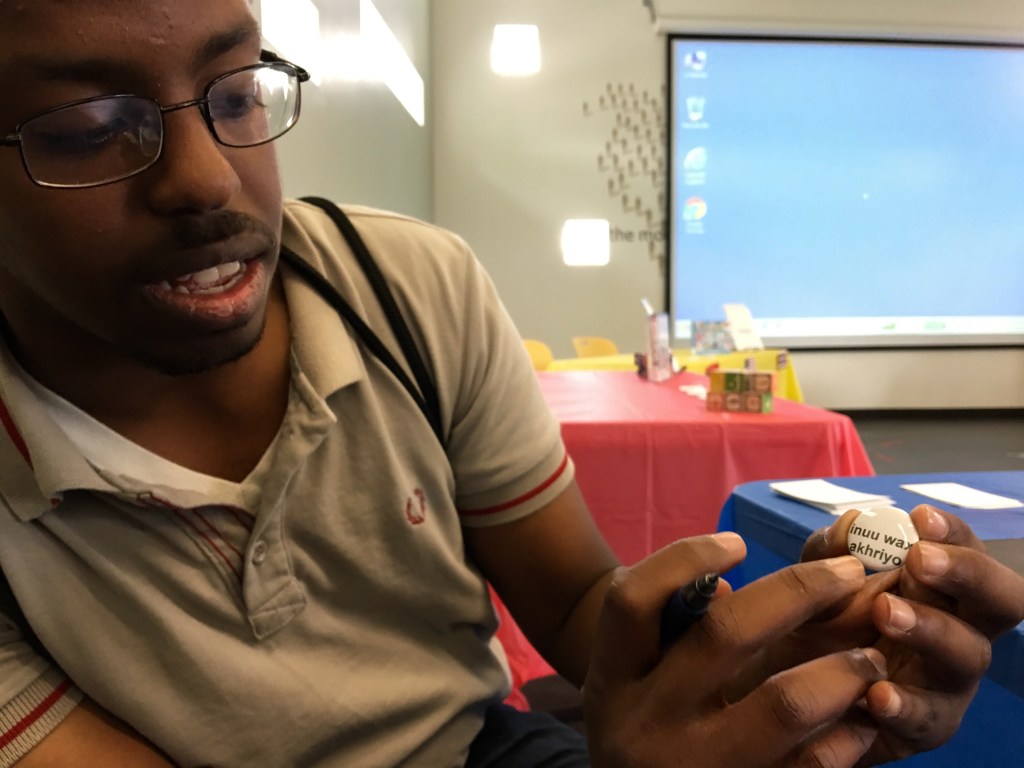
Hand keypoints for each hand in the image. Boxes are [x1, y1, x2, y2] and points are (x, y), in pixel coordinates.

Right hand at [582, 533, 885, 766]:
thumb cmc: (644, 737)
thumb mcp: (631, 689)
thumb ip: (668, 634)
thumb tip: (727, 584)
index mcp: (612, 681)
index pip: (632, 600)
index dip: (686, 558)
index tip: (739, 543)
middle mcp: (646, 723)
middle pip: (725, 634)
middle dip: (799, 591)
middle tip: (850, 571)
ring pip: (786, 703)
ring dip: (842, 668)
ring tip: (871, 654)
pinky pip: (812, 766)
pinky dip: (847, 736)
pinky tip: (860, 720)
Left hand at [801, 504, 1023, 763]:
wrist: (788, 693)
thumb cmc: (818, 625)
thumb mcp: (815, 583)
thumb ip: (828, 554)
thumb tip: (852, 522)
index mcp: (936, 586)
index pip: (965, 551)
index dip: (953, 533)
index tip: (920, 517)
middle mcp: (956, 628)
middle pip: (999, 601)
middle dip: (968, 574)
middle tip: (919, 559)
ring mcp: (946, 680)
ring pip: (967, 655)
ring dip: (931, 629)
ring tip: (886, 611)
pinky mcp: (924, 726)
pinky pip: (927, 719)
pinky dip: (905, 705)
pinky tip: (876, 692)